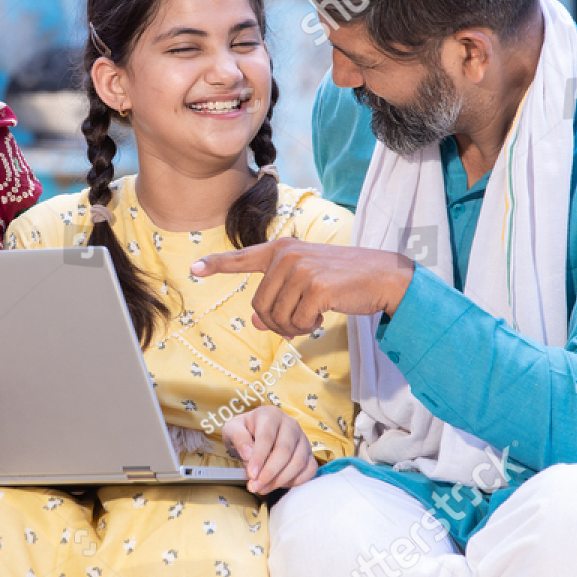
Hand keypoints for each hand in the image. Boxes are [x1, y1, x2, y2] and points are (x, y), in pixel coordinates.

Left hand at [191, 238, 414, 337]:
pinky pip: (296, 322)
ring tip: (312, 317)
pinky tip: (323, 314)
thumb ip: (279, 297)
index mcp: (282, 249)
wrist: (382, 276)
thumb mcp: (307, 284)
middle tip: (299, 322)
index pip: (243, 257)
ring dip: (293, 327)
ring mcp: (300, 269)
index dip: (217, 264)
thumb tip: (258, 322)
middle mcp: (287, 255)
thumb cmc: (343, 279)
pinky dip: (308, 326)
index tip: (194, 268)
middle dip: (277, 323)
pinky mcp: (315, 287)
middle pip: (260, 306)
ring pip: (276, 317)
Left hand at [222, 406, 315, 493]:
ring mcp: (303, 438)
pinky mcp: (309, 452)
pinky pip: (310, 469)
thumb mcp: (232, 430)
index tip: (251, 475)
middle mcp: (290, 424)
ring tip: (263, 488)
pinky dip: (296, 481)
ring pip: (298, 462)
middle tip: (255, 486)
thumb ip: (239, 438)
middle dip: (269, 473)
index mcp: (270, 415)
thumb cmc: (244, 431)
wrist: (255, 432)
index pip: (267, 438)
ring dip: (280, 480)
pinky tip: (279, 485)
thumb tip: (248, 454)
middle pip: (284, 451)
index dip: (259, 458)